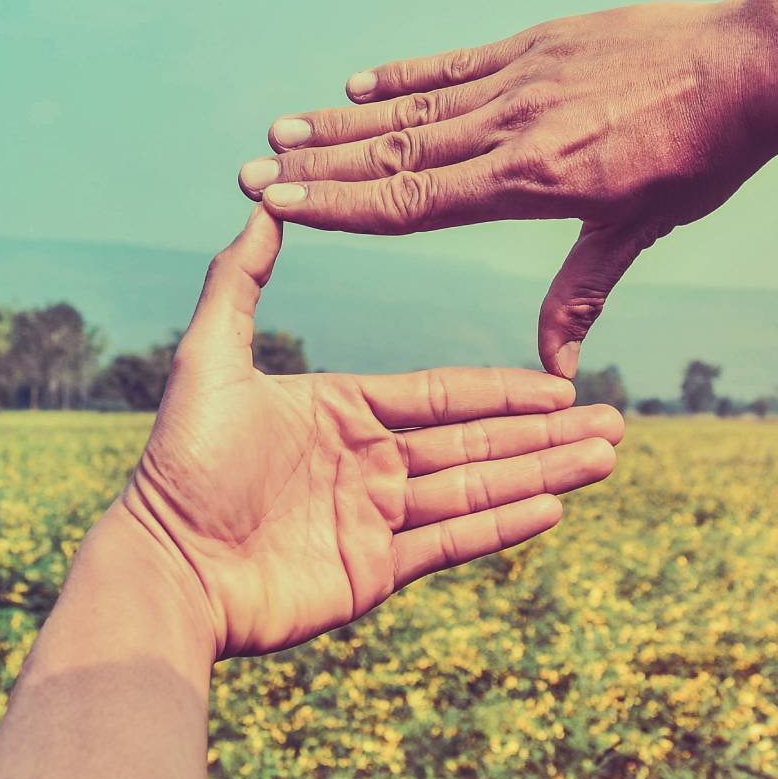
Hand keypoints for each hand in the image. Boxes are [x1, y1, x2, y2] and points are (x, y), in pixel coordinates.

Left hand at [117, 207, 622, 659]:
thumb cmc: (181, 466)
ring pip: (476, 491)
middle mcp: (368, 462)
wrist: (163, 568)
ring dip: (542, 475)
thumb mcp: (210, 362)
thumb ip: (238, 284)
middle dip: (545, 435)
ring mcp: (375, 519)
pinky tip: (552, 508)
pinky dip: (502, 527)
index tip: (560, 381)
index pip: (441, 396)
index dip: (503, 390)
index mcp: (342, 411)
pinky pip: (450, 544)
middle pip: (475, 443)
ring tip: (604, 459)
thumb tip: (262, 205)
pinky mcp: (374, 573)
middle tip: (614, 425)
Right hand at [237, 0, 777, 376]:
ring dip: (344, 123)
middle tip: (251, 170)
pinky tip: (357, 83)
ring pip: (414, 107)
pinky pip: (456, 63)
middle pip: (393, 154)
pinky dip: (404, 74)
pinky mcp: (537, 44)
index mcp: (528, 183)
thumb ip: (582, 293)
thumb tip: (554, 370)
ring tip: (283, 129)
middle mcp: (509, 129)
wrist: (748, 68)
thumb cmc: (699, 159)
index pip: (412, 202)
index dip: (341, 207)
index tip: (281, 208)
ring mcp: (520, 80)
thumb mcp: (638, 230)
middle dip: (318, 168)